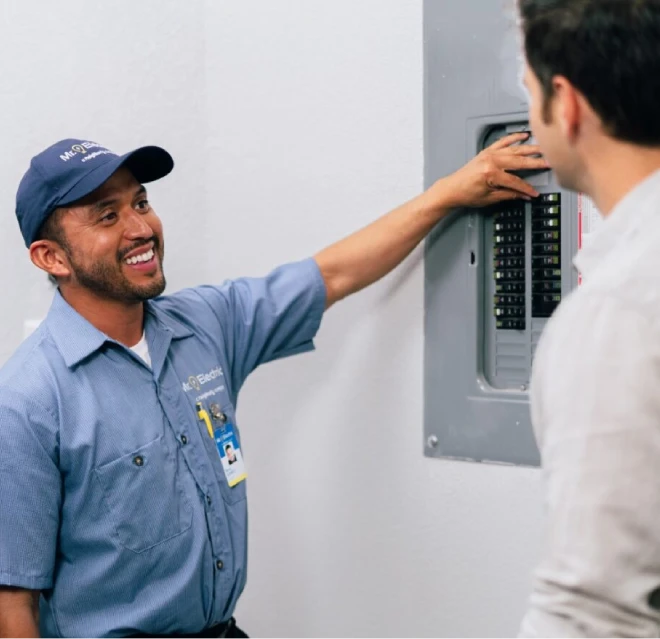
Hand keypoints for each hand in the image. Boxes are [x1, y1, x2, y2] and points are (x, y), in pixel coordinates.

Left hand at [425, 132, 549, 210]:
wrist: (451, 189)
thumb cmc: (465, 194)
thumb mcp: (489, 199)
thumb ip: (508, 195)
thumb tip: (523, 195)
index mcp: (491, 174)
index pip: (515, 181)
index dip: (526, 189)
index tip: (534, 193)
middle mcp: (490, 161)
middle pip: (519, 161)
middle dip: (536, 163)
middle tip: (550, 163)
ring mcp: (488, 154)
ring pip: (514, 149)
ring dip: (530, 148)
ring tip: (544, 148)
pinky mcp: (486, 151)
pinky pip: (503, 142)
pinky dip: (514, 138)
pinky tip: (524, 135)